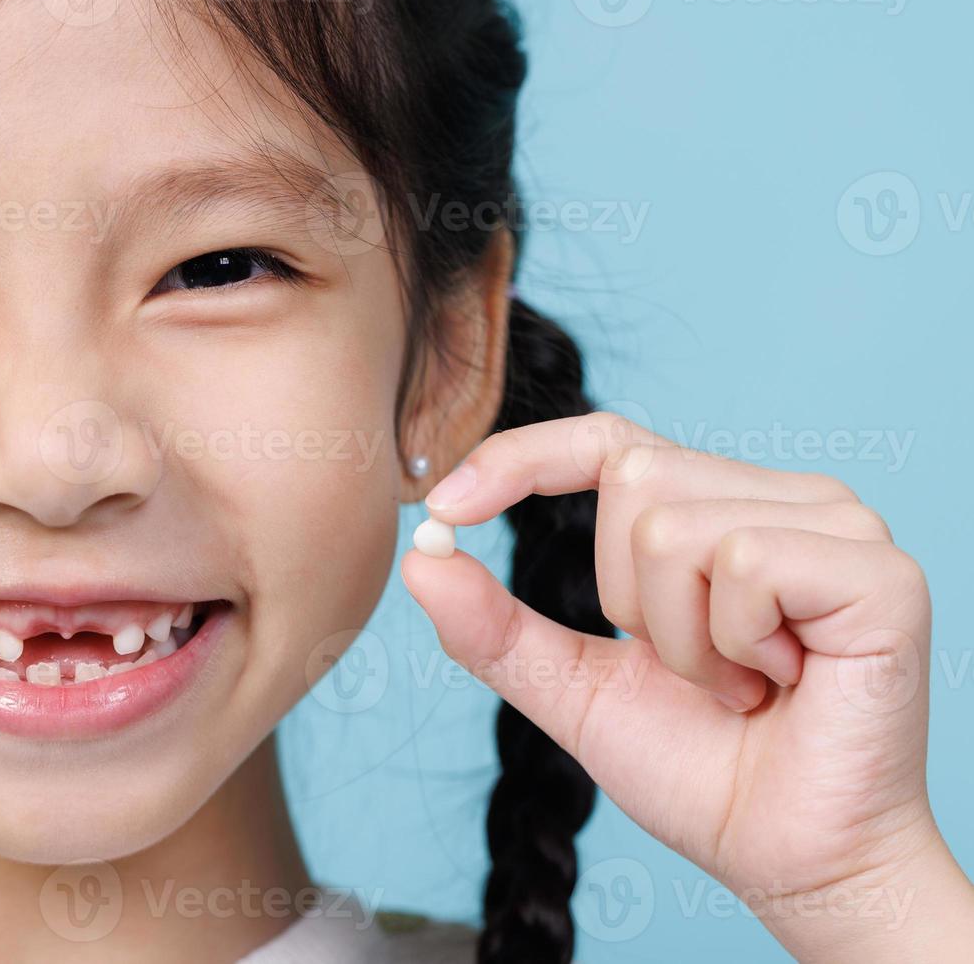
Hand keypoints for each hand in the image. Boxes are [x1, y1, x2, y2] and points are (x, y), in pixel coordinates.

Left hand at [401, 412, 973, 960]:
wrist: (787, 858)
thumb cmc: (696, 770)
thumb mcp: (572, 688)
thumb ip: (496, 624)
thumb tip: (421, 554)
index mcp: (714, 508)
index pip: (608, 441)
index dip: (521, 459)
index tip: (442, 506)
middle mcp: (779, 497)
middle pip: (632, 477)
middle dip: (627, 600)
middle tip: (694, 669)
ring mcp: (837, 524)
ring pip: (674, 527)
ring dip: (682, 639)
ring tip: (740, 684)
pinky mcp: (877, 571)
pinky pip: (745, 564)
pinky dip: (734, 645)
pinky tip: (783, 683)